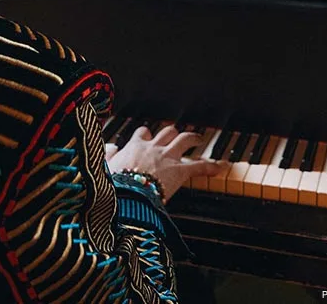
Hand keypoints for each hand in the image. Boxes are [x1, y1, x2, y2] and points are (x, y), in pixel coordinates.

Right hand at [105, 125, 226, 201]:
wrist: (126, 196)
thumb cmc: (114, 185)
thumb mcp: (104, 168)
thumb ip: (108, 157)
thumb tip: (109, 149)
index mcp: (134, 147)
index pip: (142, 134)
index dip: (146, 135)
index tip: (147, 136)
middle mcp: (152, 148)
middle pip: (165, 132)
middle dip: (172, 132)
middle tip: (176, 134)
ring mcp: (168, 158)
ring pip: (184, 139)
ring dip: (193, 137)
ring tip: (199, 138)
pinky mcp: (180, 171)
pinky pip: (199, 165)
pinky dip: (212, 165)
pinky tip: (222, 166)